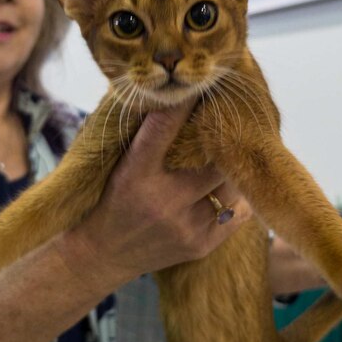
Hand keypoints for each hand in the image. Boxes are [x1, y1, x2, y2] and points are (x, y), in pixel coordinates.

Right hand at [74, 100, 251, 280]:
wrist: (104, 254)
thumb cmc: (115, 199)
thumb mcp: (122, 165)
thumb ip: (149, 136)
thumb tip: (182, 98)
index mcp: (135, 173)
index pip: (161, 130)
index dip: (181, 106)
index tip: (198, 87)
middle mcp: (162, 200)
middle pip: (213, 161)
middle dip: (223, 144)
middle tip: (231, 129)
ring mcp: (185, 226)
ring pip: (230, 186)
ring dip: (232, 172)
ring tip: (233, 160)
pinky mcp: (200, 245)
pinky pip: (238, 213)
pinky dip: (237, 199)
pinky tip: (231, 190)